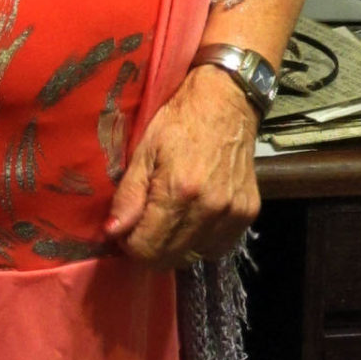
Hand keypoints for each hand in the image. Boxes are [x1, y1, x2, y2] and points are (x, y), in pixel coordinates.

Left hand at [103, 66, 259, 267]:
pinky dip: (201, 240)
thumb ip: (129, 196)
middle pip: (171, 258)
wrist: (227, 101)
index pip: (148, 249)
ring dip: (176, 245)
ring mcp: (233, 214)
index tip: (127, 230)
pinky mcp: (248, 213)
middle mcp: (210, 209)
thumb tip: (112, 233)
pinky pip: (217, 246)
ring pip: (194, 256)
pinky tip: (194, 218)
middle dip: (151, 248)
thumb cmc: (179, 120)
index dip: (130, 245)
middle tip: (145, 224)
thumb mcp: (144, 151)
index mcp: (180, 192)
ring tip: (171, 217)